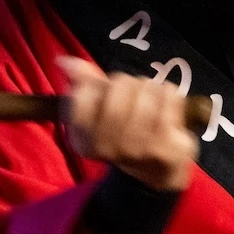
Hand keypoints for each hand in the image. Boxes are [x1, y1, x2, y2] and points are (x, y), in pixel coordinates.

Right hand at [56, 56, 197, 192]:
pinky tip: (166, 107)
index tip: (105, 99)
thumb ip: (82, 84)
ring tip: (150, 102)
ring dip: (149, 88)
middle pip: (119, 86)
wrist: (155, 172)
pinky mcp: (168, 144)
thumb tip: (65, 61)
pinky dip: (169, 94)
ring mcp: (139, 148)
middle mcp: (108, 148)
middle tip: (132, 96)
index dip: (98, 87)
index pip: (82, 95)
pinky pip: (169, 95)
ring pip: (146, 89)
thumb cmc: (123, 134)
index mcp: (83, 140)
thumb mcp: (99, 111)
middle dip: (128, 83)